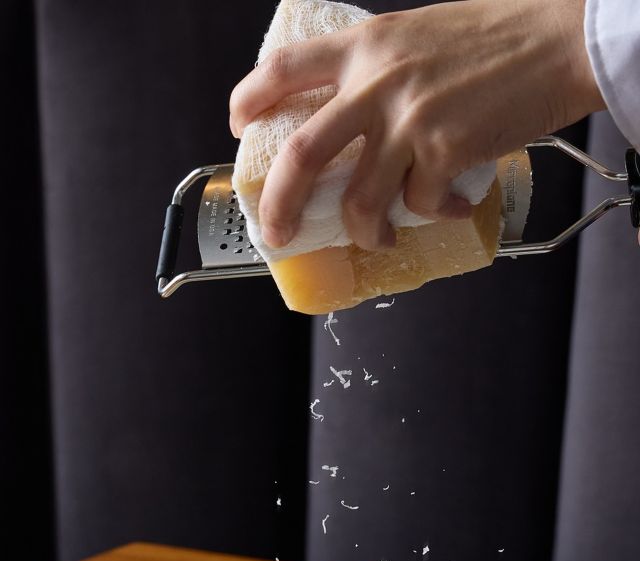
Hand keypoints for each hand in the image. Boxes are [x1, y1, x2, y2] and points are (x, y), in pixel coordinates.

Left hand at [230, 0, 604, 250]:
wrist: (560, 42)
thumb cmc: (497, 37)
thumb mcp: (419, 37)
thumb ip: (379, 72)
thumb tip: (357, 123)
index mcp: (366, 46)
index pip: (285, 68)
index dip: (250, 98)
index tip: (237, 124)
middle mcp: (377, 83)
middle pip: (302, 155)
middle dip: (281, 205)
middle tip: (278, 231)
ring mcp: (408, 121)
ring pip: (359, 201)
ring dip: (366, 232)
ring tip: (380, 237)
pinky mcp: (443, 153)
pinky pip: (420, 205)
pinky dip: (433, 214)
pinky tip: (453, 205)